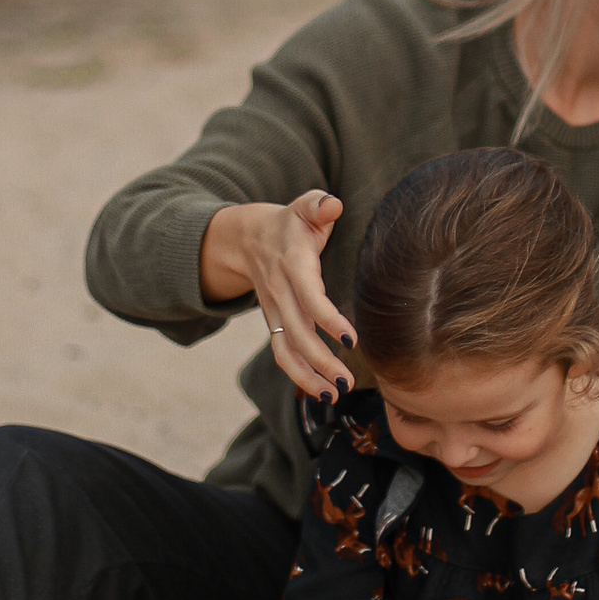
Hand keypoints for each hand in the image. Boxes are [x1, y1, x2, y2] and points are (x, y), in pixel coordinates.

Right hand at [199, 192, 354, 398]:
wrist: (247, 238)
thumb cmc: (290, 223)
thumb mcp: (304, 207)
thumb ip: (319, 205)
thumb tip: (334, 205)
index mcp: (292, 265)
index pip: (309, 297)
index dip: (328, 318)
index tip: (351, 339)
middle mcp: (281, 293)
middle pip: (298, 334)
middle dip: (322, 360)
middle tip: (348, 381)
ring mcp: (275, 312)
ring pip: (287, 350)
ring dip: (309, 377)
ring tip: (337, 394)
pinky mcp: (275, 324)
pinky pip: (283, 355)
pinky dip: (299, 377)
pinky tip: (324, 392)